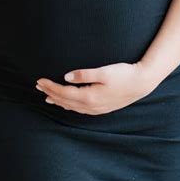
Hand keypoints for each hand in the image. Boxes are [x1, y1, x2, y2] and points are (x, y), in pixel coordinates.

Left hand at [35, 61, 156, 115]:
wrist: (141, 83)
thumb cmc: (123, 74)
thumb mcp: (104, 71)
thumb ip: (84, 74)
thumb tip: (66, 77)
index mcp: (89, 96)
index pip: (64, 92)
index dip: (50, 86)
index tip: (39, 80)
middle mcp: (90, 106)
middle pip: (65, 101)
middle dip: (50, 93)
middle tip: (38, 86)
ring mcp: (96, 109)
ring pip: (71, 107)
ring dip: (58, 100)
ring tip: (47, 96)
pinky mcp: (101, 108)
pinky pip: (79, 109)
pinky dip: (69, 105)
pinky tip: (66, 103)